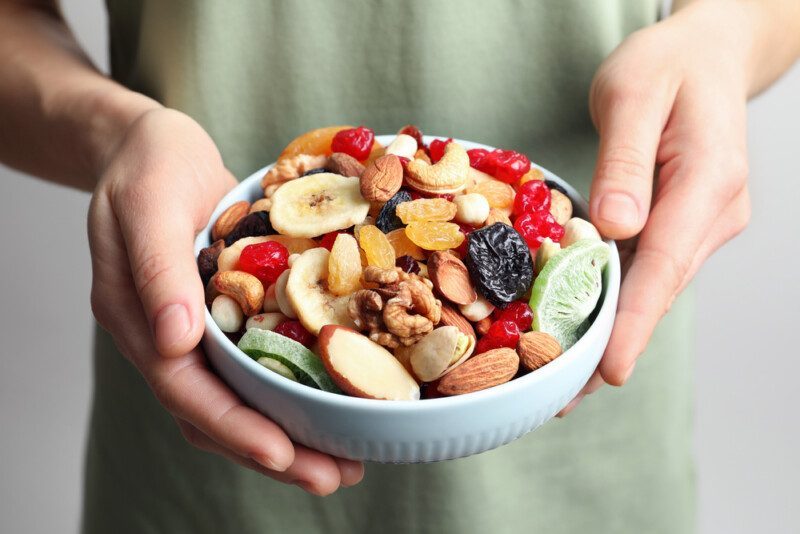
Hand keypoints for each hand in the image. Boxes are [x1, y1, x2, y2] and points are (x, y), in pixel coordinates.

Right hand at [88, 108, 363, 492]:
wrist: (153, 143)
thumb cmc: (148, 164)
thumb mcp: (147, 203)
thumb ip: (157, 270)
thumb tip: (175, 341)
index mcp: (139, 317)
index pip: (185, 389)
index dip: (234, 427)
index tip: (284, 455)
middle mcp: (167, 334)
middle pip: (216, 410)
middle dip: (272, 450)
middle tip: (333, 476)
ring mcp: (197, 326)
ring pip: (239, 396)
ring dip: (287, 429)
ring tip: (343, 459)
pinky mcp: (226, 311)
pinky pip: (256, 362)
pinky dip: (290, 387)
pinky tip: (331, 398)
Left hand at [559, 4, 751, 414]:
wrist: (704, 55)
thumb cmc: (667, 66)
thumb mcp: (634, 96)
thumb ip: (625, 161)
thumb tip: (616, 226)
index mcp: (707, 180)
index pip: (666, 262)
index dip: (635, 320)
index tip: (608, 369)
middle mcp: (712, 213)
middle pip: (658, 288)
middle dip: (613, 342)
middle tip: (562, 394)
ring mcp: (701, 222)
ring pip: (652, 285)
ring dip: (611, 329)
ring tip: (563, 377)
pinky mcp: (682, 224)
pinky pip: (647, 268)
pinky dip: (615, 300)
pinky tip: (582, 325)